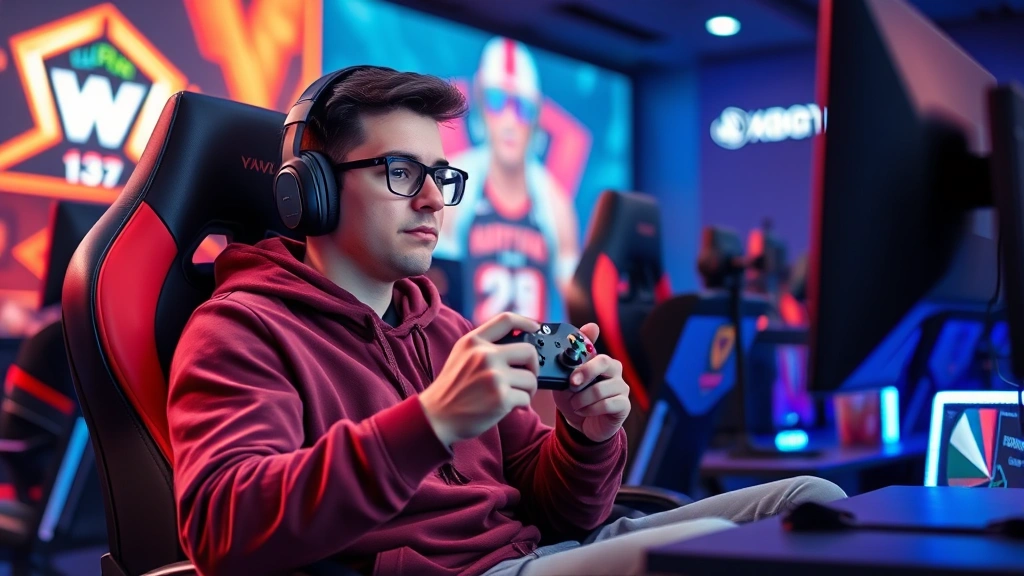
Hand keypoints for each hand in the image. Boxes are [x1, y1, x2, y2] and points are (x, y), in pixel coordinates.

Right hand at [419, 313, 540, 445]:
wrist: (437, 416)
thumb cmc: (452, 388)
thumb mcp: (461, 355)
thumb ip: (483, 345)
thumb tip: (517, 341)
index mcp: (474, 342)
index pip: (506, 320)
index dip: (526, 321)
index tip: (535, 328)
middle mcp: (485, 355)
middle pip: (528, 350)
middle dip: (533, 365)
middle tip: (526, 375)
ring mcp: (494, 377)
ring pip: (531, 377)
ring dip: (527, 389)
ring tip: (514, 394)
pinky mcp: (501, 398)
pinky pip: (526, 398)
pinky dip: (521, 404)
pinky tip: (506, 406)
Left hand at [551, 324, 630, 442]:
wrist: (581, 425)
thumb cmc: (574, 400)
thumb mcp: (563, 384)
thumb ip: (565, 369)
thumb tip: (564, 355)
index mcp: (599, 361)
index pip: (594, 348)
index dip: (582, 352)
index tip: (571, 361)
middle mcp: (614, 371)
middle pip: (604, 362)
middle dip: (585, 372)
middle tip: (571, 384)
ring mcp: (621, 387)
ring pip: (600, 389)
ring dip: (581, 399)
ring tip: (575, 405)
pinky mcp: (624, 404)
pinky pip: (607, 404)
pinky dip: (590, 410)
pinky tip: (584, 412)